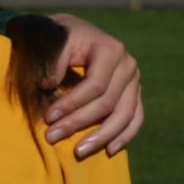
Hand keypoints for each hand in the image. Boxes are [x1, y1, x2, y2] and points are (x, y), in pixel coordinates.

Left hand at [43, 14, 142, 157]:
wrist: (71, 32)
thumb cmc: (57, 37)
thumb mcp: (52, 40)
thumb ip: (52, 60)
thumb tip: (50, 85)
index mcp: (110, 49)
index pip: (95, 84)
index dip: (72, 104)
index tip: (48, 118)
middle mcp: (127, 65)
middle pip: (108, 102)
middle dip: (79, 123)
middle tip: (51, 137)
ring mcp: (134, 81)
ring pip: (125, 115)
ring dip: (102, 137)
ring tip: (78, 152)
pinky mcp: (134, 94)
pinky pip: (135, 118)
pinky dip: (124, 135)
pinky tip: (109, 150)